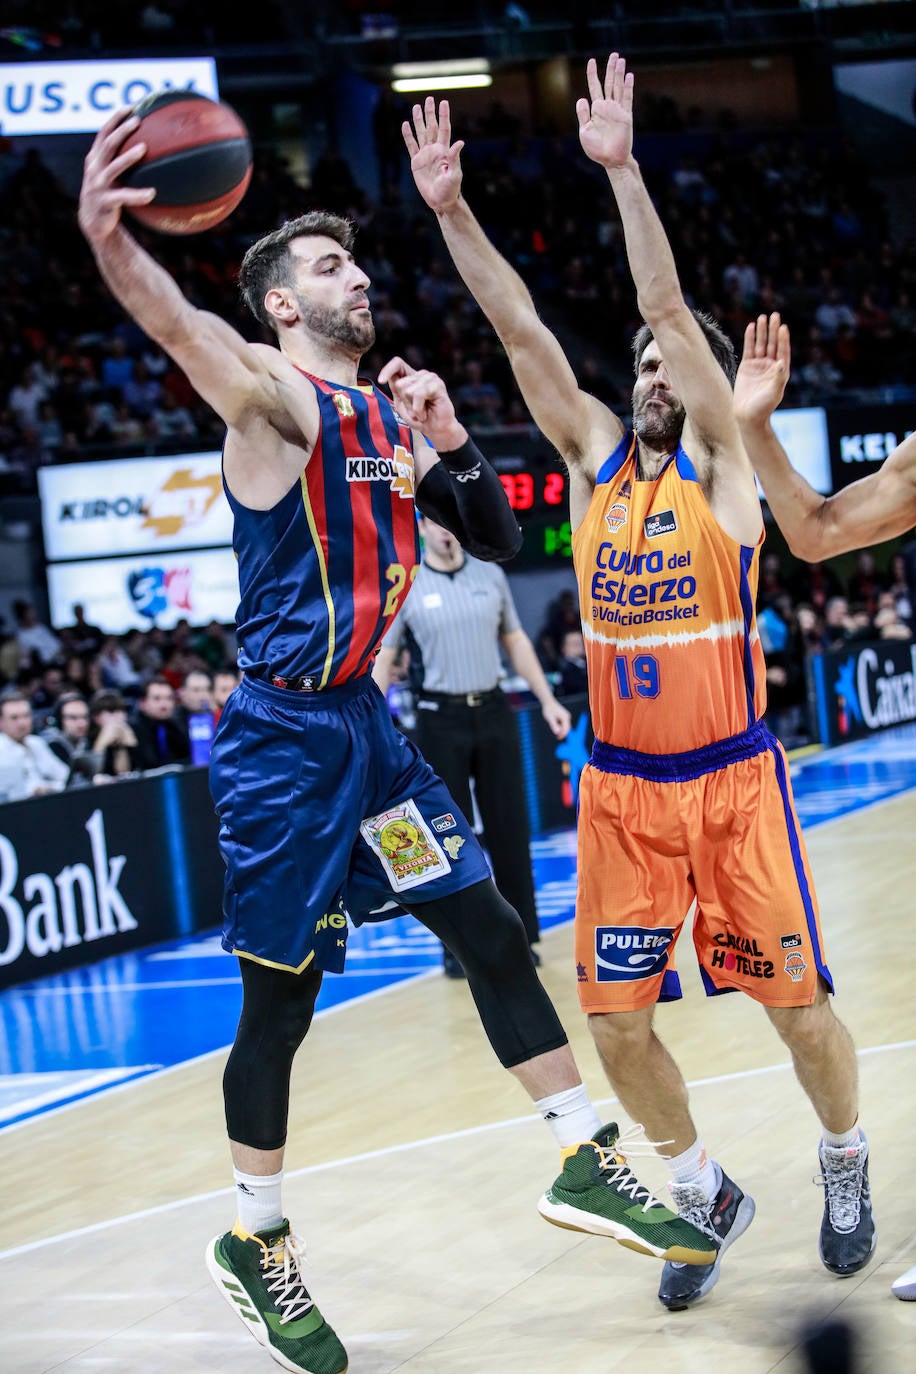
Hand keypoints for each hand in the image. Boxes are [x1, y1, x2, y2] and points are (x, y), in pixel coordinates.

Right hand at [77, 106, 155, 244]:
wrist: (95, 223)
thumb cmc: (110, 195)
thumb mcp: (114, 176)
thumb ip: (124, 161)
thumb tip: (154, 149)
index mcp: (95, 159)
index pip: (104, 133)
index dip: (116, 119)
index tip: (131, 107)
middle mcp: (94, 169)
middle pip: (108, 144)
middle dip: (121, 130)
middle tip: (138, 121)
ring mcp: (98, 185)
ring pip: (113, 167)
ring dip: (128, 156)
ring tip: (143, 148)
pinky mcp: (104, 202)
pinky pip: (123, 197)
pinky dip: (137, 195)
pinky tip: (152, 193)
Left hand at [378, 356, 465, 449]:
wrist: (435, 430)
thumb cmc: (418, 418)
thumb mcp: (401, 403)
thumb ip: (396, 390)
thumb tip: (391, 380)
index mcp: (411, 376)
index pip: (397, 363)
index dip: (387, 370)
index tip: (381, 381)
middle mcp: (421, 374)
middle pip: (400, 383)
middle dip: (404, 401)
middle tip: (414, 409)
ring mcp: (430, 378)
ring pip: (408, 390)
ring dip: (412, 407)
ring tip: (421, 412)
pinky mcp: (438, 384)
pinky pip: (419, 395)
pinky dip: (418, 409)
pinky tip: (424, 414)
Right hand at [402, 97, 464, 213]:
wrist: (441, 201)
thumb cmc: (451, 189)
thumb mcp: (455, 174)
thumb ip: (455, 158)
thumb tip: (460, 142)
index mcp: (445, 151)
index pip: (444, 129)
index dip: (443, 115)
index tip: (443, 102)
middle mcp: (435, 150)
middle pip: (432, 127)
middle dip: (431, 113)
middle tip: (429, 99)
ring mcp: (425, 155)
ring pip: (421, 133)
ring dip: (419, 120)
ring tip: (416, 107)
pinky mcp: (416, 163)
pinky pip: (411, 146)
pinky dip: (408, 136)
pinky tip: (405, 125)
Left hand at [542, 697, 571, 739]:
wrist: (548, 702)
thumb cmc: (549, 709)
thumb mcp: (550, 718)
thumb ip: (554, 725)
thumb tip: (557, 732)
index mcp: (565, 717)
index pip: (566, 728)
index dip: (563, 734)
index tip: (558, 738)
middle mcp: (567, 717)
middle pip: (567, 728)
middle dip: (563, 733)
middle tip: (558, 737)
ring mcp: (566, 716)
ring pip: (565, 726)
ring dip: (562, 731)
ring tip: (556, 734)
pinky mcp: (564, 716)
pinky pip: (564, 724)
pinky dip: (561, 727)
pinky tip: (556, 729)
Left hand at [576, 54, 633, 169]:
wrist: (610, 161)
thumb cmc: (596, 149)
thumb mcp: (585, 131)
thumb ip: (583, 114)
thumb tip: (582, 98)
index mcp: (596, 110)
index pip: (595, 87)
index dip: (593, 74)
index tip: (592, 61)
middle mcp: (608, 107)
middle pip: (609, 83)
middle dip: (611, 68)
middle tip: (614, 54)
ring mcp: (617, 110)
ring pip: (618, 87)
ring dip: (619, 73)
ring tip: (621, 59)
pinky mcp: (625, 116)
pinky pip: (627, 99)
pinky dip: (628, 87)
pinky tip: (629, 76)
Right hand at [734, 313, 790, 428]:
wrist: (747, 416)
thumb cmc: (763, 407)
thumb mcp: (773, 393)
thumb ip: (778, 377)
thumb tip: (781, 361)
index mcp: (780, 371)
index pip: (782, 351)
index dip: (783, 339)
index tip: (783, 327)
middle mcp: (770, 366)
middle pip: (772, 344)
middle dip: (773, 330)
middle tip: (775, 315)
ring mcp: (758, 365)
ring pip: (761, 344)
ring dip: (762, 331)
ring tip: (763, 317)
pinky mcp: (746, 367)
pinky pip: (749, 349)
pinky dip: (750, 338)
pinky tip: (751, 327)